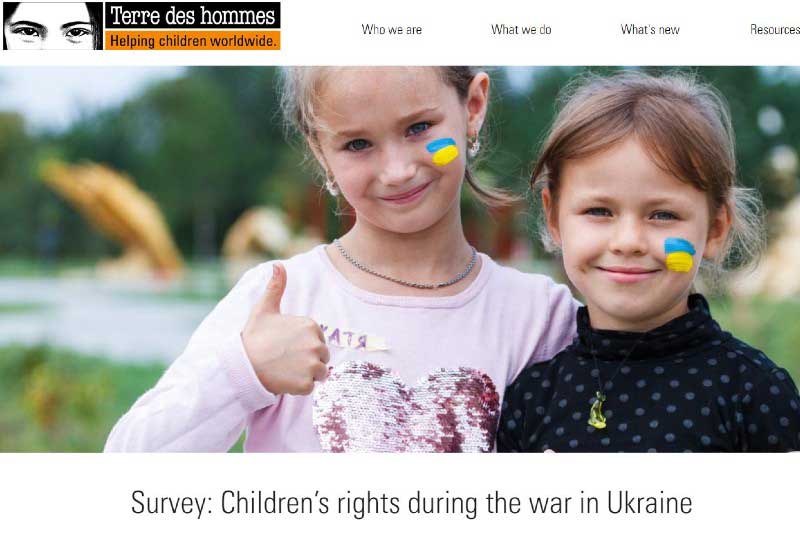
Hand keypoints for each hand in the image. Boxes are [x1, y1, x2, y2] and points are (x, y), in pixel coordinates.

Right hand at [241, 263, 329, 394]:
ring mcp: (312, 365)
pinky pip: (311, 387)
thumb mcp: (264, 308)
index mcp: (310, 325)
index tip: (285, 346)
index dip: (303, 345)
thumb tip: (278, 264)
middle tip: (285, 359)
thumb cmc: (253, 337)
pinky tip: (284, 379)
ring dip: (306, 374)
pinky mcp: (306, 384)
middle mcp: (315, 343)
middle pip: (322, 356)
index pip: (318, 339)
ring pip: (319, 373)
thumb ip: (276, 286)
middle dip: (308, 360)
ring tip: (286, 370)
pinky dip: (299, 387)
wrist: (241, 364)